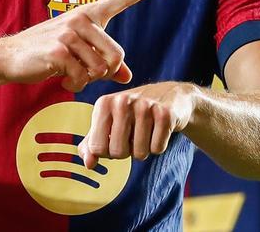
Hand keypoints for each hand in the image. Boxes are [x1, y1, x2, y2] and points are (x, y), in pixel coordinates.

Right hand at [0, 0, 168, 91]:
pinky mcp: (59, 50)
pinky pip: (83, 77)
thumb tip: (127, 76)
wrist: (10, 58)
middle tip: (85, 77)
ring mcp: (70, 33)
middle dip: (105, 74)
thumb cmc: (46, 55)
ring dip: (87, 82)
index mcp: (88, 15)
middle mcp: (81, 18)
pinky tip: (62, 80)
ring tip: (71, 76)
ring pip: (101, 69)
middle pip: (117, 55)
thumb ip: (104, 64)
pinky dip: (75, 85)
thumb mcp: (78, 55)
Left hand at [79, 81, 196, 168]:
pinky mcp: (166, 114)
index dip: (107, 151)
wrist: (171, 95)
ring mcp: (145, 106)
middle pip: (118, 152)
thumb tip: (88, 163)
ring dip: (144, 148)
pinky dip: (159, 145)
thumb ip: (92, 144)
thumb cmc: (134, 113)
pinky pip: (158, 148)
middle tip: (133, 136)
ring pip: (140, 153)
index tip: (115, 139)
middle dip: (127, 152)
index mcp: (104, 103)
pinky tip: (159, 129)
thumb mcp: (108, 123)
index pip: (97, 148)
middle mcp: (122, 101)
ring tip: (147, 130)